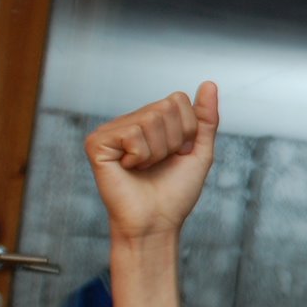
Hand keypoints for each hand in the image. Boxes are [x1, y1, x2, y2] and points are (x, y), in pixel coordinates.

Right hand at [84, 82, 219, 241]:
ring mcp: (111, 131)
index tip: (178, 154)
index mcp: (151, 120)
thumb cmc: (175, 192)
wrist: (157, 222)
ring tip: (145, 167)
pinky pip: (132, 134)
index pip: (178, 99)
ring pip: (151, 120)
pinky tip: (129, 168)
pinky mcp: (97, 143)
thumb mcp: (199, 151)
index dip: (188, 130)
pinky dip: (140, 156)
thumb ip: (205, 118)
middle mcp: (130, 121)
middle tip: (161, 163)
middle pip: (166, 106)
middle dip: (175, 140)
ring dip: (157, 151)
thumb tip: (209, 84)